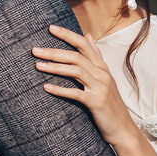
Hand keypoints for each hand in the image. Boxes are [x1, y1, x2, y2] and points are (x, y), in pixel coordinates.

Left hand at [33, 25, 134, 145]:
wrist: (121, 127)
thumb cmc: (109, 102)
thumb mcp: (104, 77)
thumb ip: (96, 56)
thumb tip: (88, 35)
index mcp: (102, 67)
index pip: (84, 44)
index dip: (67, 35)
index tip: (50, 28)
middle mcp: (102, 74)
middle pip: (77, 56)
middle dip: (54, 51)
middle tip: (35, 50)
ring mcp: (100, 87)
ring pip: (76, 71)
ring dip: (55, 67)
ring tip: (38, 66)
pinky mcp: (96, 102)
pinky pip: (76, 93)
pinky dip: (60, 90)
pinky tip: (46, 87)